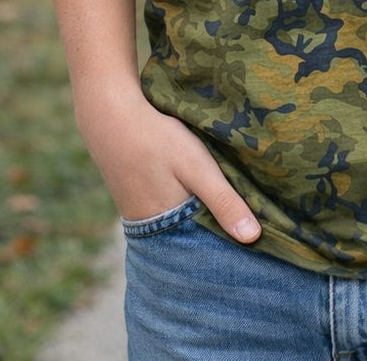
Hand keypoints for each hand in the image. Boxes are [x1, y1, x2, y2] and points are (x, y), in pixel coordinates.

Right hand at [75, 82, 261, 242]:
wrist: (109, 115)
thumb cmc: (156, 140)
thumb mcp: (197, 167)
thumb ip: (223, 201)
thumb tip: (253, 238)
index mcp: (168, 229)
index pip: (205, 250)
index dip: (228, 248)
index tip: (256, 247)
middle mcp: (152, 230)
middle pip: (192, 241)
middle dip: (216, 237)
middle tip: (248, 232)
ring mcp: (141, 215)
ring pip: (180, 226)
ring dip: (200, 221)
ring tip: (229, 216)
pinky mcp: (136, 199)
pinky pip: (167, 213)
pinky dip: (184, 208)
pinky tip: (197, 198)